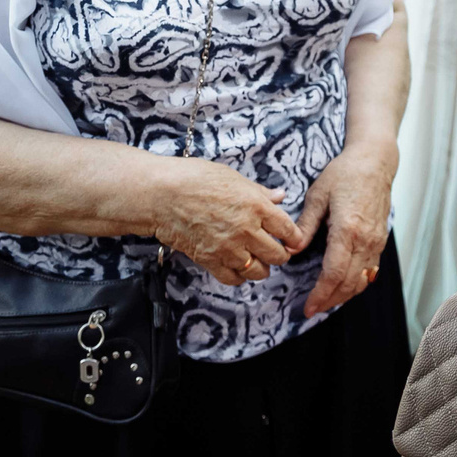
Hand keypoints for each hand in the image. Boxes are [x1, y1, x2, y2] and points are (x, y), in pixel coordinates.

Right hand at [154, 160, 307, 285]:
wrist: (162, 194)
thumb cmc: (195, 178)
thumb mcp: (233, 178)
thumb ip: (260, 192)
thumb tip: (280, 196)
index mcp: (256, 205)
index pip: (288, 229)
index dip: (294, 237)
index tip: (294, 240)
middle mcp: (246, 229)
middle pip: (277, 254)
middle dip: (280, 254)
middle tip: (276, 250)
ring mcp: (228, 247)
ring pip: (257, 271)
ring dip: (261, 268)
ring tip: (258, 260)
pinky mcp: (210, 260)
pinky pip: (233, 278)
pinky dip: (239, 276)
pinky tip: (238, 267)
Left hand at [298, 136, 395, 316]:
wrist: (375, 161)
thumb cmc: (345, 173)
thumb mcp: (318, 195)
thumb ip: (305, 225)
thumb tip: (291, 250)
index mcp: (347, 230)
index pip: (334, 273)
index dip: (320, 295)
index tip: (307, 308)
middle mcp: (365, 240)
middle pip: (348, 283)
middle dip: (329, 301)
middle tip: (312, 310)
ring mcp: (376, 241)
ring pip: (361, 280)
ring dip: (344, 295)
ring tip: (326, 302)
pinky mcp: (380, 240)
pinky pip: (370, 270)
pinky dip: (357, 283)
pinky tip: (345, 286)